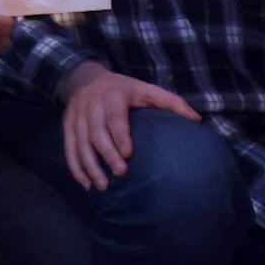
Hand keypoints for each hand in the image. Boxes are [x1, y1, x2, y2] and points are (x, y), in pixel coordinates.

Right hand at [59, 61, 197, 188]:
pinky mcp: (67, 127)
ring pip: (80, 144)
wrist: (84, 78)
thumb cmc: (122, 89)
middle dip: (106, 154)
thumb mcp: (146, 89)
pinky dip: (76, 168)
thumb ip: (171, 102)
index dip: (119, 135)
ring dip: (89, 166)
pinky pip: (69, 149)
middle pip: (95, 132)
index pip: (114, 117)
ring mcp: (77, 117)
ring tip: (102, 186)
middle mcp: (92, 106)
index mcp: (113, 96)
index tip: (128, 153)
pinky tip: (86, 184)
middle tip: (120, 173)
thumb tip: (197, 121)